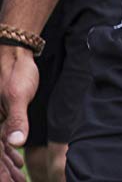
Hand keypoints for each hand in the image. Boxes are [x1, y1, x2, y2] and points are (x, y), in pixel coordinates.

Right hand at [0, 47, 37, 181]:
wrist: (15, 54)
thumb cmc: (15, 73)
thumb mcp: (17, 96)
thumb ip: (17, 121)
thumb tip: (15, 143)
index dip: (1, 173)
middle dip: (4, 173)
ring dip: (7, 167)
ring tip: (18, 180)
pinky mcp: (2, 118)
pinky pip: (3, 142)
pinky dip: (9, 155)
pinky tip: (17, 163)